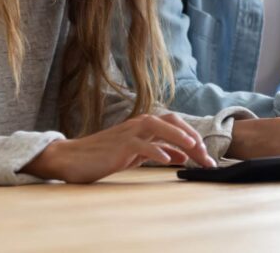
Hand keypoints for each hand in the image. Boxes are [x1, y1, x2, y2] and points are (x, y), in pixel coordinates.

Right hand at [20, 113, 214, 183]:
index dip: (193, 136)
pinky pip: (141, 145)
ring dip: (179, 137)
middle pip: (172, 121)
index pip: (175, 124)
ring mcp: (129, 133)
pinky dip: (156, 150)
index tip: (206, 156)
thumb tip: (182, 155)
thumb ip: (157, 150)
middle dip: (192, 137)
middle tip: (206, 156)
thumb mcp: (136, 154)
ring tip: (195, 149)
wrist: (73, 157)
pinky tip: (168, 159)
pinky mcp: (119, 145)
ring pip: (159, 127)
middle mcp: (138, 124)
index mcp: (144, 125)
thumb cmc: (104, 156)